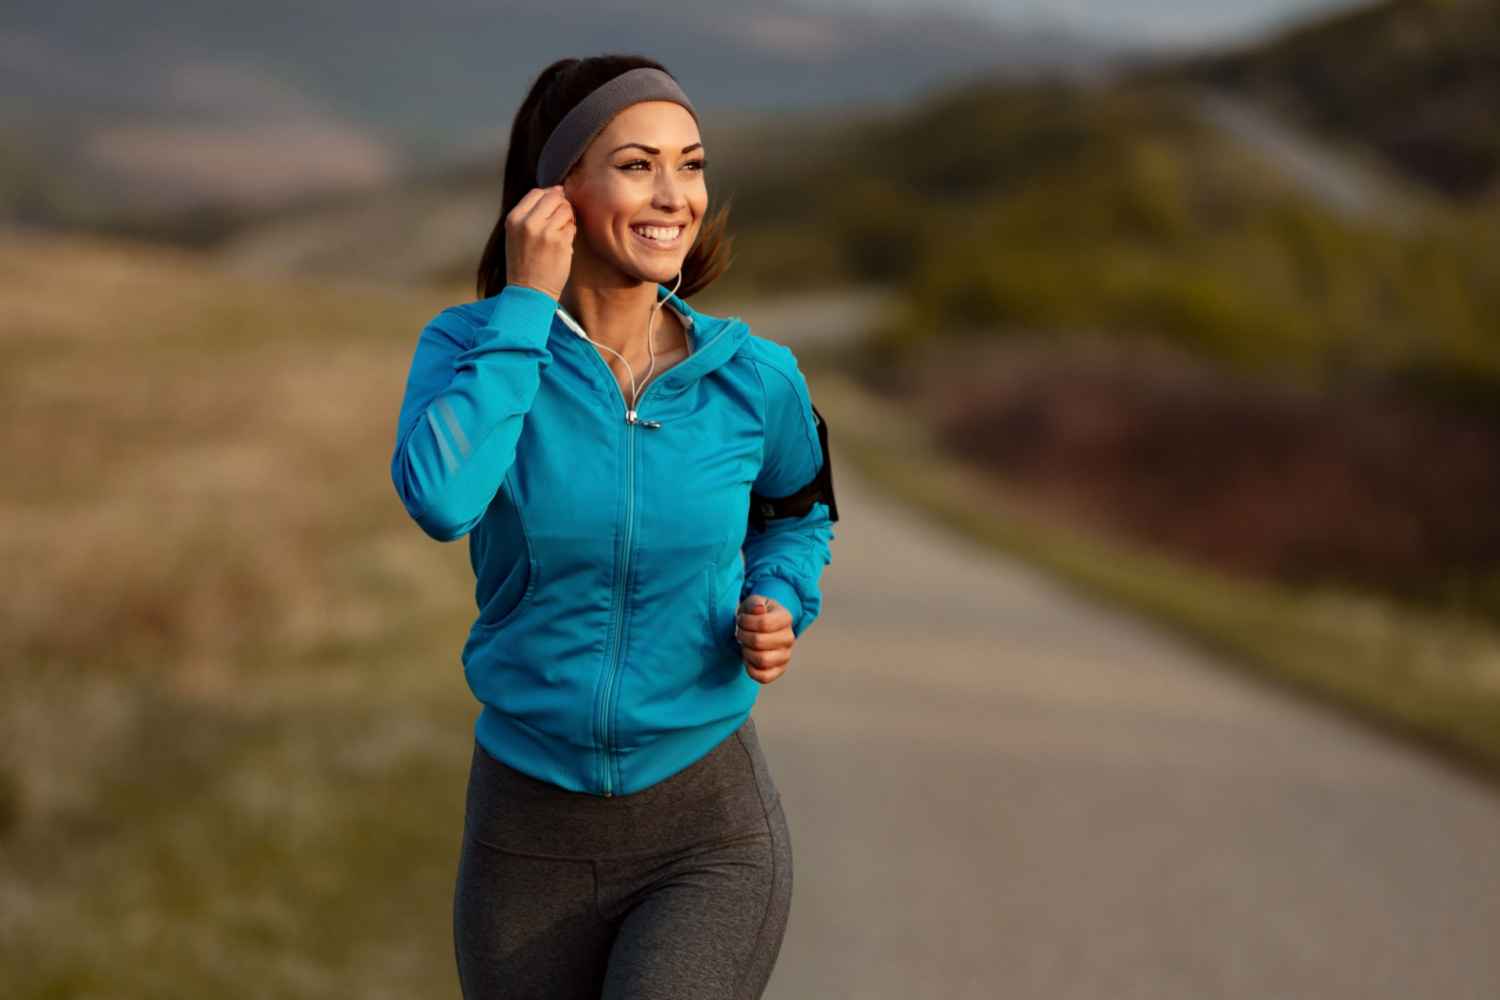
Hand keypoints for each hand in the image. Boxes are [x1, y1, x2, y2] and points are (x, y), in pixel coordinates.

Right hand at [505, 184, 575, 300]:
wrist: (529, 291)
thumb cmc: (525, 262)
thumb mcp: (517, 234)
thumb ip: (531, 213)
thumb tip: (557, 190)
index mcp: (514, 218)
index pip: (536, 192)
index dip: (549, 195)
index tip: (555, 206)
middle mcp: (528, 222)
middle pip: (553, 197)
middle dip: (562, 205)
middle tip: (561, 220)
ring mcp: (544, 232)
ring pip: (566, 210)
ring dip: (568, 219)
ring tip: (561, 234)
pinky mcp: (560, 242)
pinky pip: (572, 227)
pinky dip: (571, 233)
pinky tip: (563, 244)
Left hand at [735, 594, 794, 683]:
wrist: (760, 627)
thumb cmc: (754, 614)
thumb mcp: (753, 602)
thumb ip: (755, 603)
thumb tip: (759, 609)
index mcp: (786, 618)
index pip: (763, 623)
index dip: (745, 622)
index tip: (741, 619)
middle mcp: (789, 638)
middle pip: (759, 642)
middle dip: (743, 636)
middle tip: (740, 633)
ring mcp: (786, 656)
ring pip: (762, 660)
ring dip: (746, 652)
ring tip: (745, 645)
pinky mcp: (779, 670)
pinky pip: (764, 677)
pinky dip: (751, 669)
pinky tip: (748, 658)